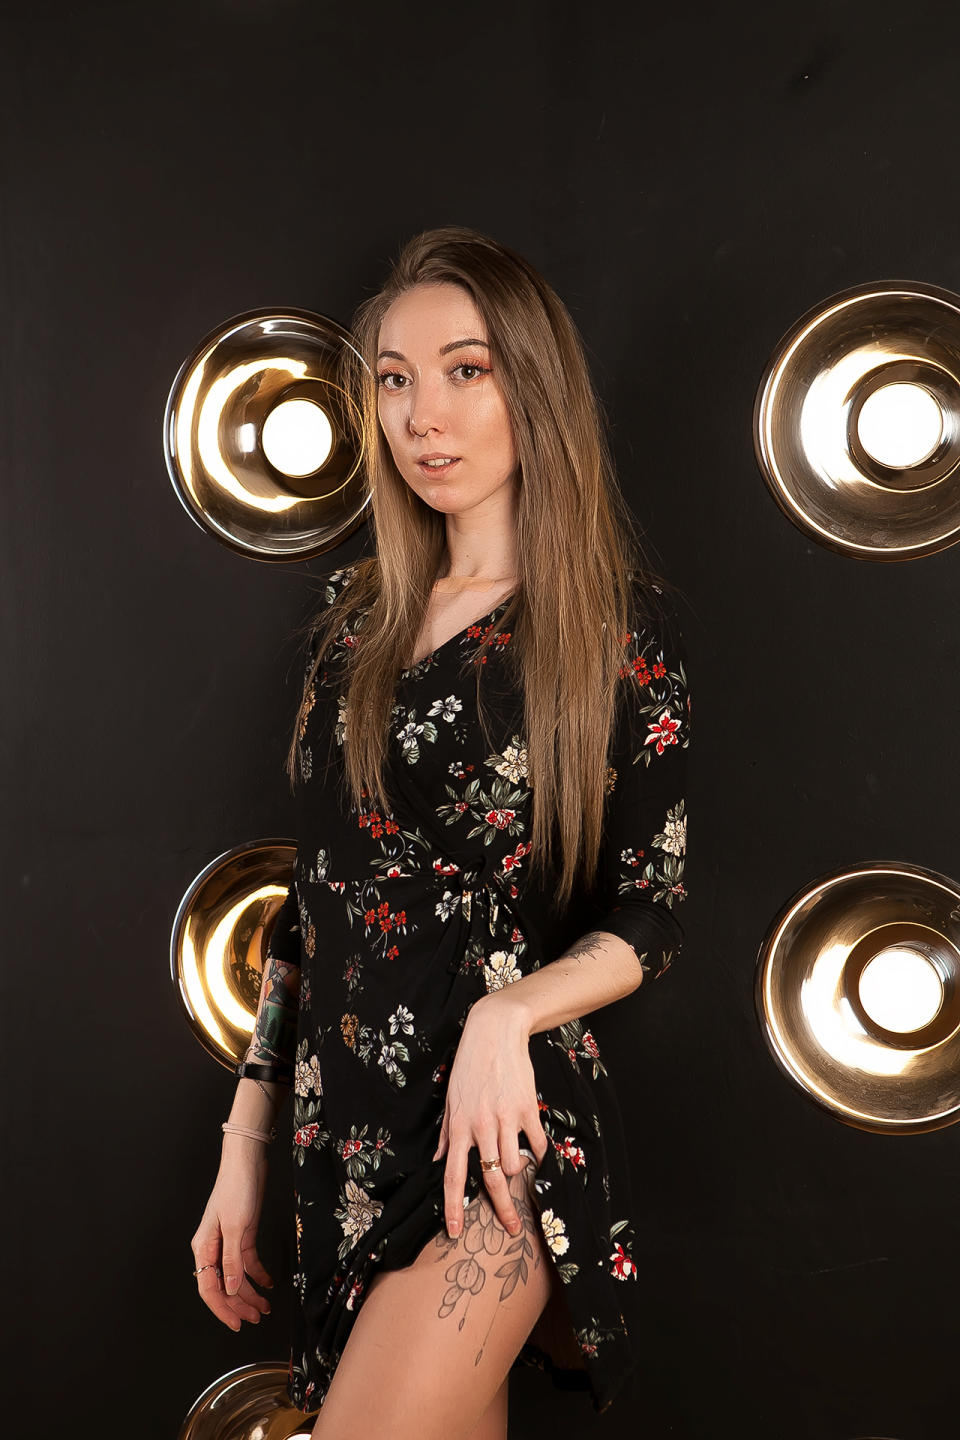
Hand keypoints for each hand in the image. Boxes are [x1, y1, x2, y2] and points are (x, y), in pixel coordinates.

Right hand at [191, 1142, 273, 1330]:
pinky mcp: (243, 1235)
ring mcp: (228, 1243)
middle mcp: (213, 1248)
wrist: (247, 1163)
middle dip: (239, 1305)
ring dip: (250, 1293)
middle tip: (256, 1319)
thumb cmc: (236, 1189)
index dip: (222, 1310)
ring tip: (265, 1308)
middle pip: (223, 1286)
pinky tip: (268, 1284)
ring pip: (236, 1277)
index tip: (237, 1324)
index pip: (209, 1288)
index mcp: (204, 1247)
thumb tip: (229, 1290)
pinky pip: (247, 1263)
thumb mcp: (235, 1226)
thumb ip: (231, 1260)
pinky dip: (258, 1275)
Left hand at [431, 994, 548, 1237]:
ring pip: (515, 1164)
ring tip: (520, 1169)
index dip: (454, 1206)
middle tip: (512, 1229)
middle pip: (491, 1179)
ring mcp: (505, 1118)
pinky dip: (539, 1154)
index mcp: (458, 1126)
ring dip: (519, 1174)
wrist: (495, 1032)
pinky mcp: (526, 1108)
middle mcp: (481, 1126)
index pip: (453, 1175)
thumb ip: (446, 1132)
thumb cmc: (469, 1064)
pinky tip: (538, 1154)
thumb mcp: (450, 1098)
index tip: (456, 1231)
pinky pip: (537, 1143)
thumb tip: (439, 1160)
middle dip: (502, 1209)